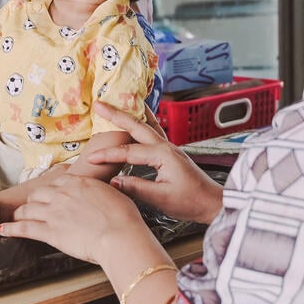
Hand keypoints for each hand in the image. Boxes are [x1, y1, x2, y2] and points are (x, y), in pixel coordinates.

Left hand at [0, 174, 149, 263]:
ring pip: (27, 209)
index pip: (55, 181)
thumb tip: (111, 188)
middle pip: (37, 193)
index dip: (50, 189)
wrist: (119, 236)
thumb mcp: (116, 194)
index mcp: (78, 182)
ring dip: (20, 214)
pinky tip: (3, 229)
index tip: (48, 195)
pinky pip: (23, 228)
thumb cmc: (124, 218)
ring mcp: (53, 212)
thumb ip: (105, 191)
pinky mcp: (49, 231)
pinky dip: (11, 228)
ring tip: (15, 218)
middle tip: (31, 208)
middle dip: (33, 201)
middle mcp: (61, 193)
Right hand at [86, 102, 223, 224]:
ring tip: (118, 101)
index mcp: (163, 155)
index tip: (91, 158)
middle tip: (99, 104)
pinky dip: (144, 119)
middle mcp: (165, 146)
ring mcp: (168, 147)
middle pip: (136, 126)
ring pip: (145, 124)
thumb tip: (113, 181)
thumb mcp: (162, 198)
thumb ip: (137, 188)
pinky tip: (140, 114)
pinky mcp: (170, 151)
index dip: (108, 155)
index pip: (128, 152)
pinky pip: (154, 129)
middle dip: (116, 115)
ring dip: (130, 113)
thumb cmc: (191, 201)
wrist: (211, 203)